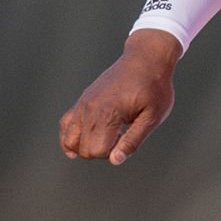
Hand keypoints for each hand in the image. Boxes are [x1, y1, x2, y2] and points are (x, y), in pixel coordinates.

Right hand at [58, 29, 182, 164]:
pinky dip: (70, 138)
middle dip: (102, 151)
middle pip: (83, 148)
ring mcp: (82, 104)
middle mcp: (89, 109)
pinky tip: (80, 145)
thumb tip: (115, 160)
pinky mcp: (82, 100)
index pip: (96, 150)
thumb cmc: (154, 87)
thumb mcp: (153, 116)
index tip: (127, 139)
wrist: (146, 59)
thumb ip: (133, 140)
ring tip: (108, 136)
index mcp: (108, 113)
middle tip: (121, 136)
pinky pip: (65, 124)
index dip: (113, 153)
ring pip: (69, 139)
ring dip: (87, 146)